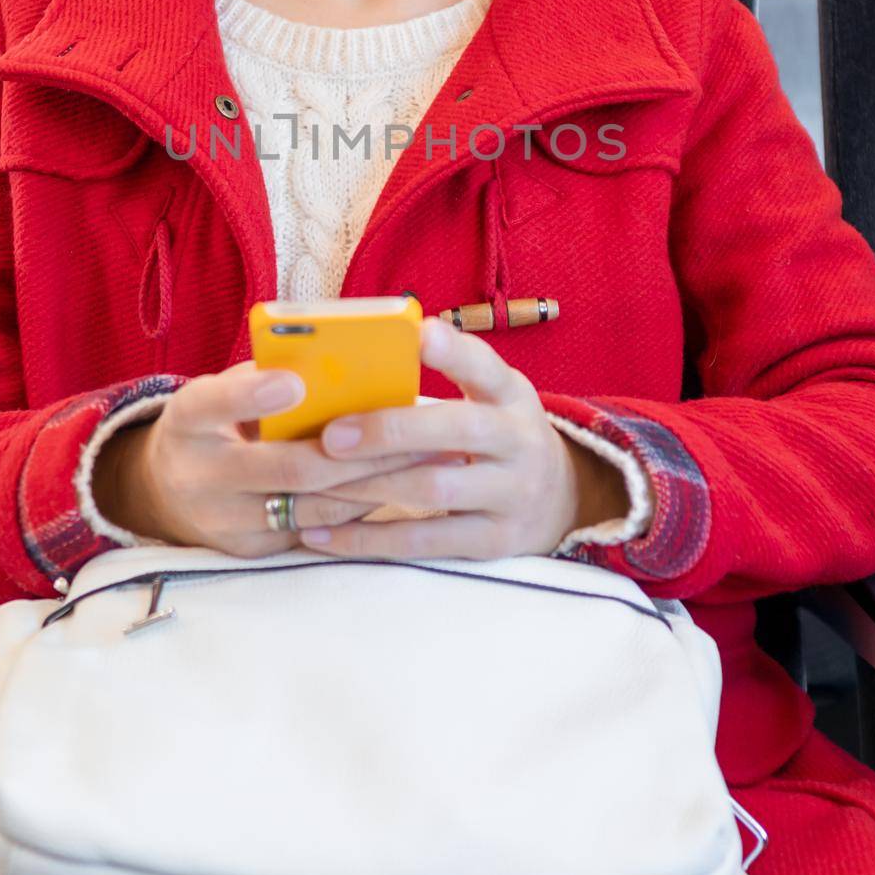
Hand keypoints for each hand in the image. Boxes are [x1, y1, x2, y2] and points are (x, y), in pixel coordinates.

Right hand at [91, 361, 444, 557]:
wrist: (167, 492)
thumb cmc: (216, 422)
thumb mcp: (223, 391)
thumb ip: (268, 376)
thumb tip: (341, 359)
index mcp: (188, 421)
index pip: (213, 404)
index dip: (254, 395)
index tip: (296, 381)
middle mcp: (200, 476)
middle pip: (287, 467)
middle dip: (358, 449)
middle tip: (412, 427)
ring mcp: (226, 523)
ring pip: (314, 505)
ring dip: (376, 482)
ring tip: (428, 458)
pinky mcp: (253, 553)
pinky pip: (316, 529)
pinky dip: (361, 508)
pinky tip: (402, 488)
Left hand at [296, 316, 631, 559]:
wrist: (561, 498)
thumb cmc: (497, 433)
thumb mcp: (489, 397)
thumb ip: (444, 379)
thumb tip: (349, 370)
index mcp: (510, 394)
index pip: (484, 366)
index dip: (453, 350)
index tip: (418, 333)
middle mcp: (518, 441)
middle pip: (457, 430)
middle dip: (390, 431)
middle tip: (332, 436)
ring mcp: (511, 494)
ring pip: (435, 490)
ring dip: (367, 486)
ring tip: (313, 482)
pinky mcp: (494, 541)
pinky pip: (424, 542)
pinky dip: (368, 539)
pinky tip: (320, 534)